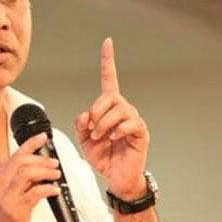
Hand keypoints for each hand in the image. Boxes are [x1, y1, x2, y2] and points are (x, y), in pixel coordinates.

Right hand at [0, 133, 61, 221]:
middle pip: (19, 162)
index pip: (12, 157)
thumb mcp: (6, 201)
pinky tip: (53, 190)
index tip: (42, 137)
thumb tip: (36, 171)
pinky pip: (34, 194)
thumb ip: (17, 185)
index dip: (28, 145)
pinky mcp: (15, 213)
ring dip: (45, 171)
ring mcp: (4, 200)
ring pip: (25, 173)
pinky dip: (46, 188)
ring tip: (56, 174)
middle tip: (54, 163)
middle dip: (41, 158)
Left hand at [75, 37, 148, 199]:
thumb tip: (86, 114)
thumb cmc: (104, 157)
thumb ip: (81, 124)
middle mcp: (123, 110)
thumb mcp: (84, 140)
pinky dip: (118, 130)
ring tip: (99, 138)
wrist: (116, 178)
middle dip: (96, 112)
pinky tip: (114, 138)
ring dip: (104, 124)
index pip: (109, 79)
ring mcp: (133, 120)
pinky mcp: (140, 132)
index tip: (107, 42)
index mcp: (109, 108)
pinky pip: (130, 123)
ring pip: (118, 110)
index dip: (108, 61)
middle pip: (109, 97)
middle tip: (91, 130)